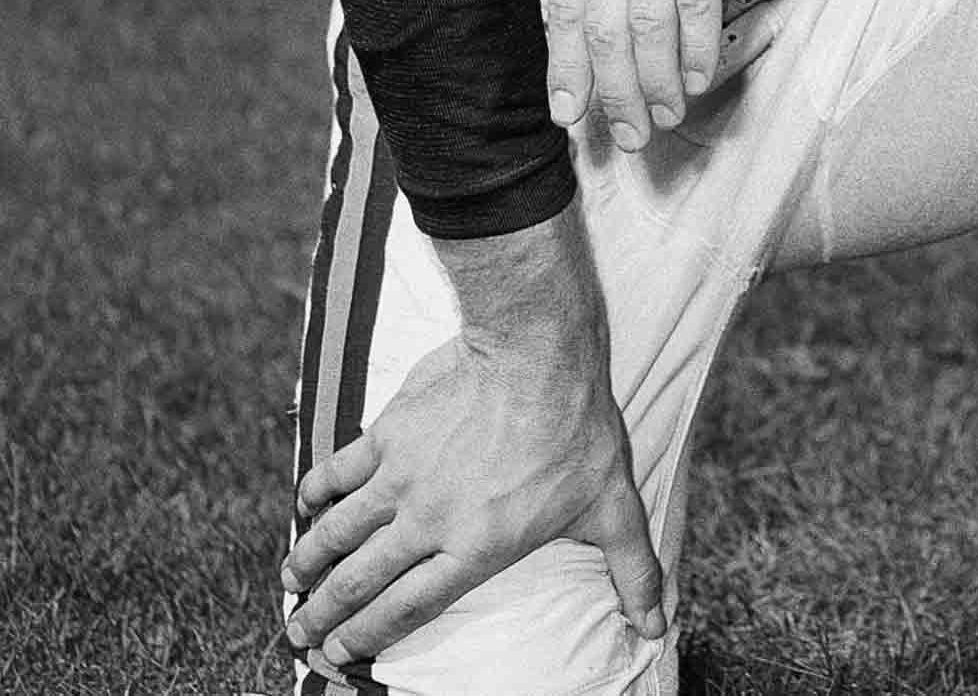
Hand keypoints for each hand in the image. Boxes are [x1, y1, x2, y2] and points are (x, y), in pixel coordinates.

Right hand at [282, 210, 663, 665]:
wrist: (538, 352)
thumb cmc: (578, 430)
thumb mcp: (613, 505)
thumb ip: (631, 570)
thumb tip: (656, 627)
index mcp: (474, 548)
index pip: (406, 608)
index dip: (366, 637)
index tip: (337, 656)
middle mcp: (428, 521)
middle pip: (359, 581)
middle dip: (322, 615)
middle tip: (298, 634)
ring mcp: (403, 477)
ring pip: (338, 533)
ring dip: (308, 561)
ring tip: (291, 583)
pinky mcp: (389, 432)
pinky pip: (338, 470)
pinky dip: (313, 493)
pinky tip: (301, 506)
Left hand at [544, 0, 824, 149]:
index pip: (562, 8)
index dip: (564, 69)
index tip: (570, 118)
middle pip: (602, 30)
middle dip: (612, 94)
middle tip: (629, 138)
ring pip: (645, 26)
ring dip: (653, 83)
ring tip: (666, 118)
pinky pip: (696, 3)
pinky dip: (695, 49)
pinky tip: (700, 75)